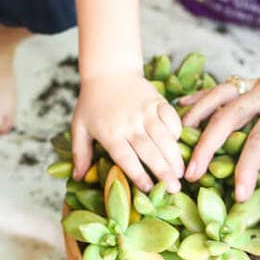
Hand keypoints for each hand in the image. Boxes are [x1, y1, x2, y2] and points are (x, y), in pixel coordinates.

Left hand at [72, 72, 183, 192]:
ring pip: (163, 137)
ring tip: (181, 172)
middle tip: (174, 188)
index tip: (148, 188)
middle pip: (149, 151)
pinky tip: (180, 144)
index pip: (126, 158)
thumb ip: (80, 153)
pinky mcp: (157, 101)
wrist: (108, 71)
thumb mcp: (79, 127)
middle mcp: (129, 124)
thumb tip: (78, 177)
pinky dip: (177, 130)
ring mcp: (145, 111)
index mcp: (110, 133)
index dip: (138, 174)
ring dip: (174, 155)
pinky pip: (171, 118)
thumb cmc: (92, 103)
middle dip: (163, 171)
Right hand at [181, 43, 259, 200]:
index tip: (238, 194)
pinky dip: (205, 98)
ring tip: (177, 138)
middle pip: (227, 116)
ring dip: (198, 117)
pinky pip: (229, 88)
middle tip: (191, 173)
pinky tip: (184, 106)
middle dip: (207, 146)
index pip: (259, 139)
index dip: (246, 169)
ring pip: (222, 96)